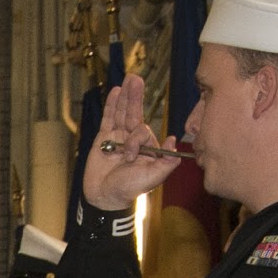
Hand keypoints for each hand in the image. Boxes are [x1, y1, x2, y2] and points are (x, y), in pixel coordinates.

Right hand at [82, 73, 181, 213]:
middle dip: (135, 97)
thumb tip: (173, 140)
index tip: (132, 154)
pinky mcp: (103, 139)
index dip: (138, 139)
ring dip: (126, 96)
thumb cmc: (128, 190)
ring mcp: (118, 138)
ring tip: (129, 79)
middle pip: (135, 114)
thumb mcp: (152, 177)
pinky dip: (112, 105)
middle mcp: (133, 141)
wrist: (104, 198)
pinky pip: (108, 119)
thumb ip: (167, 162)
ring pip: (122, 113)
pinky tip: (115, 91)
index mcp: (147, 149)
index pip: (144, 131)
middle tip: (136, 79)